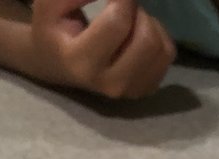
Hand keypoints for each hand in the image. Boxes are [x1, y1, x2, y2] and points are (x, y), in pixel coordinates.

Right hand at [29, 0, 174, 98]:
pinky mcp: (148, 89)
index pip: (117, 22)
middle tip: (122, 5)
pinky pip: (168, 55)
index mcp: (82, 62)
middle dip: (137, 12)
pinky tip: (137, 34)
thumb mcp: (51, 4)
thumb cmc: (53, 31)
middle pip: (147, 39)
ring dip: (148, 23)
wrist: (58, 66)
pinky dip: (158, 36)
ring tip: (128, 19)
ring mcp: (132, 90)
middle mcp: (110, 83)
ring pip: (161, 47)